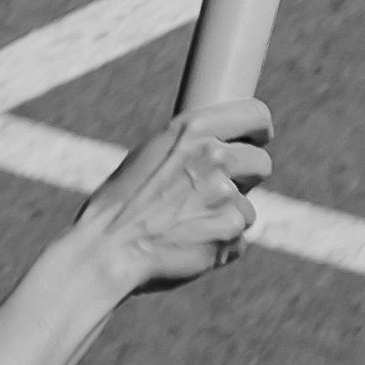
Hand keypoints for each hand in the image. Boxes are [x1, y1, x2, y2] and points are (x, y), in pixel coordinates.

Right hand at [73, 99, 273, 295]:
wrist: (104, 251)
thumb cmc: (119, 206)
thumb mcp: (149, 158)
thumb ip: (190, 149)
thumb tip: (222, 147)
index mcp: (192, 130)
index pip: (254, 114)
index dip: (259, 130)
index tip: (259, 138)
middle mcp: (213, 156)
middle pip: (260, 163)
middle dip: (245, 179)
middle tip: (213, 194)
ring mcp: (225, 193)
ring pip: (247, 207)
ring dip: (226, 218)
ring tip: (186, 226)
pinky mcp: (231, 229)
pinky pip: (238, 238)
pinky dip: (220, 245)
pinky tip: (189, 246)